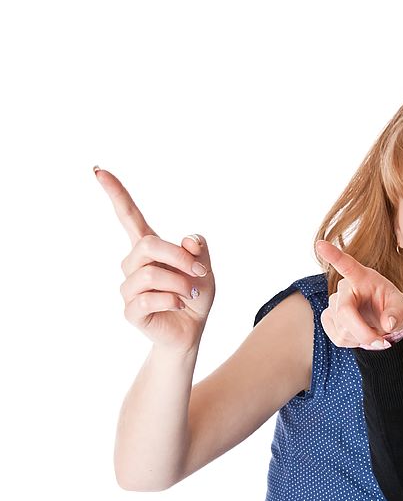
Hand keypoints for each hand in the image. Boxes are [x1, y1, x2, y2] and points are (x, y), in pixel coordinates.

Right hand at [97, 167, 215, 351]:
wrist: (192, 330)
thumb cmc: (195, 295)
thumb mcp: (204, 267)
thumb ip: (198, 249)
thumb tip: (188, 241)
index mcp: (149, 248)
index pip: (129, 217)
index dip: (116, 194)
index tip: (99, 171)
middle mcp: (133, 264)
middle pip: (148, 245)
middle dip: (180, 257)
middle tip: (201, 272)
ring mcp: (129, 288)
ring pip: (150, 273)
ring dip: (180, 283)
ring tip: (191, 294)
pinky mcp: (130, 310)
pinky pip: (149, 299)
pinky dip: (173, 301)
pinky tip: (180, 306)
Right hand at [316, 240, 402, 348]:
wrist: (383, 320)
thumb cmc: (392, 307)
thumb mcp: (402, 308)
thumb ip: (397, 313)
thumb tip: (387, 323)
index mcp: (363, 277)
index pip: (347, 265)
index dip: (333, 256)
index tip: (320, 245)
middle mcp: (345, 288)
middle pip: (344, 312)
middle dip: (363, 332)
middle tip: (382, 343)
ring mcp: (333, 303)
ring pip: (342, 329)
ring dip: (361, 338)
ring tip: (373, 331)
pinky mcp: (328, 318)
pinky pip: (338, 337)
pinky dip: (353, 342)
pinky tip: (360, 334)